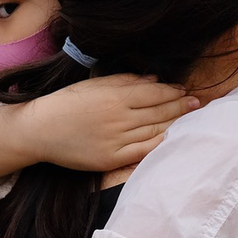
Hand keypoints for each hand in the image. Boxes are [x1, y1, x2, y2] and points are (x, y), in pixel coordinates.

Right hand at [0, 74, 198, 182]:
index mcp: (115, 95)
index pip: (155, 93)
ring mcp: (116, 139)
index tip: (186, 91)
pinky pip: (143, 151)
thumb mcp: (94, 84)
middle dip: (181, 107)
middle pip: (159, 111)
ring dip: (176, 124)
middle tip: (198, 104)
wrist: (40, 131)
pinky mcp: (112, 158)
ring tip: (191, 119)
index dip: (173, 92)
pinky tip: (173, 139)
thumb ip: (125, 81)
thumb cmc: (66, 103)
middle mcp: (119, 117)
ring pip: (155, 130)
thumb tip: (155, 80)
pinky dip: (160, 144)